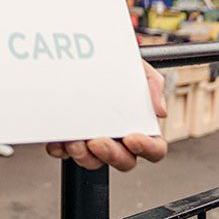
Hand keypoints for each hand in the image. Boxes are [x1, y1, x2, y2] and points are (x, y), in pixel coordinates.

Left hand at [45, 60, 167, 171]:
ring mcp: (94, 143)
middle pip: (124, 162)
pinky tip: (59, 140)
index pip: (154, 150)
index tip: (132, 138)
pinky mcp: (71, 141)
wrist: (84, 56)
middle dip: (111, 155)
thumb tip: (160, 110)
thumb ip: (152, 84)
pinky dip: (61, 149)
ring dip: (83, 156)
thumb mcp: (137, 68)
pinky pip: (65, 154)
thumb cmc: (114, 67)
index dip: (147, 149)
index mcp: (140, 127)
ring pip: (93, 162)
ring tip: (74, 140)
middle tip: (98, 141)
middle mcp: (118, 139)